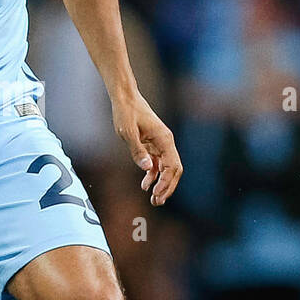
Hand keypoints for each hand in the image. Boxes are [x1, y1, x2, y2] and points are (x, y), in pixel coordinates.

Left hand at [113, 90, 181, 205]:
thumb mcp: (127, 132)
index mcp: (164, 139)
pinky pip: (157, 164)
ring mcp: (160, 144)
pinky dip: (153, 175)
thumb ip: (137, 151)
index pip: (173, 166)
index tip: (156, 193)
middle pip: (174, 170)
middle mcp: (165, 142)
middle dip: (168, 187)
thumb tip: (148, 169)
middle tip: (157, 202)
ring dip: (162, 184)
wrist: (125, 98)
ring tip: (154, 199)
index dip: (167, 182)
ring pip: (167, 169)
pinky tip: (145, 185)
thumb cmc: (126, 112)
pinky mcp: (152, 145)